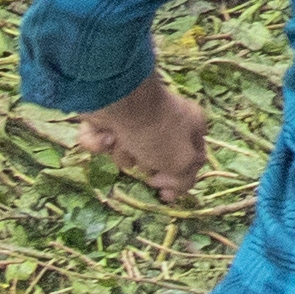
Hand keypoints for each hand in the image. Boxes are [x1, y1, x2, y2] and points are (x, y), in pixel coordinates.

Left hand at [58, 81, 210, 206]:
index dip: (178, 178)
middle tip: (145, 158)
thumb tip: (172, 192)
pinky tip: (108, 134)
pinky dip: (101, 143)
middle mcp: (164, 121)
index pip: (192, 159)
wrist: (120, 100)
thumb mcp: (183, 162)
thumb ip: (185, 180)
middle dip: (145, 163)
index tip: (163, 191)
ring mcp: (135, 119)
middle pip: (155, 160)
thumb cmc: (158, 132)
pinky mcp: (108, 118)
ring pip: (127, 154)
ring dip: (123, 153)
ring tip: (124, 141)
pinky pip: (103, 143)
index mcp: (191, 125)